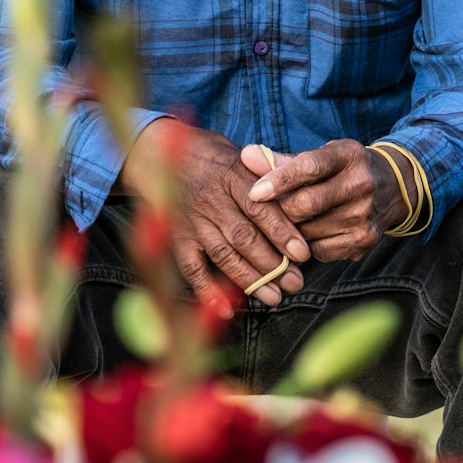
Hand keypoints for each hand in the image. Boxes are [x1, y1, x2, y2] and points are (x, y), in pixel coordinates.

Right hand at [121, 121, 309, 310]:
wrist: (160, 153)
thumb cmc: (212, 156)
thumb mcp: (240, 154)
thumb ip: (266, 174)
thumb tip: (300, 194)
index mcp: (232, 175)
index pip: (261, 209)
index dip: (282, 232)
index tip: (302, 253)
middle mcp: (211, 199)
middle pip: (244, 237)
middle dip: (273, 264)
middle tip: (296, 282)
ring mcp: (192, 220)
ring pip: (223, 255)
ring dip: (251, 280)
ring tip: (275, 297)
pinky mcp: (177, 238)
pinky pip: (191, 268)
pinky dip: (208, 291)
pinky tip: (227, 309)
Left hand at [241, 139, 409, 263]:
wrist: (393, 188)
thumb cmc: (343, 169)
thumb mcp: (321, 157)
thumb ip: (281, 160)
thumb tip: (245, 155)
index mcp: (347, 156)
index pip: (308, 167)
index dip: (278, 180)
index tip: (253, 192)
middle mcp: (360, 184)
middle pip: (305, 205)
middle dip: (279, 211)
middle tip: (265, 212)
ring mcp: (364, 216)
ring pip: (308, 232)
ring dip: (291, 230)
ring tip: (290, 221)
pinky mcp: (364, 242)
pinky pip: (319, 251)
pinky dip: (308, 245)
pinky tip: (312, 232)